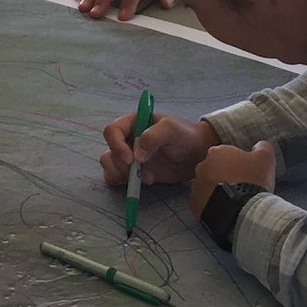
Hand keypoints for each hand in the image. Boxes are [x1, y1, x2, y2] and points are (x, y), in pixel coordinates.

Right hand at [100, 111, 217, 188]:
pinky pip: (115, 177)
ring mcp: (128, 156)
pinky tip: (143, 182)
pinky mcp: (133, 172)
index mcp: (132, 123)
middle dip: (123, 165)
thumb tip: (136, 156)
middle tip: (142, 173)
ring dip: (122, 175)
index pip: (112, 131)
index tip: (131, 159)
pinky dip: (124, 183)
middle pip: (110, 152)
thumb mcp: (171, 129)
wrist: (196, 154)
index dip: (116, 145)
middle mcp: (126, 139)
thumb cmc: (184, 136)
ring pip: (109, 165)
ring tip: (145, 179)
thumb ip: (153, 137)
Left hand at [186, 141, 276, 221]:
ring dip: (218, 190)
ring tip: (234, 200)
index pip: (227, 154)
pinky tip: (226, 208)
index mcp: (216, 152)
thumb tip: (259, 145)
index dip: (239, 163)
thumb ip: (262, 147)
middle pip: (216, 169)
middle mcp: (201, 166)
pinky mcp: (195, 204)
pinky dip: (213, 204)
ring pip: (209, 186)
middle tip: (241, 187)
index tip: (247, 173)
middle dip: (227, 176)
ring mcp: (196, 186)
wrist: (241, 212)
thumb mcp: (265, 158)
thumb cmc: (252, 181)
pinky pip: (204, 201)